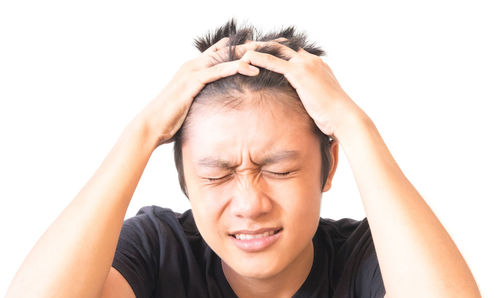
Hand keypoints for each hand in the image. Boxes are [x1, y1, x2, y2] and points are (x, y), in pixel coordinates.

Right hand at [138, 37, 280, 147]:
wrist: (151, 125)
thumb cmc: (169, 118)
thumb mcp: (190, 104)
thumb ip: (203, 99)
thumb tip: (216, 106)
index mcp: (193, 69)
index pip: (218, 52)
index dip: (238, 49)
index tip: (257, 48)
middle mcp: (192, 65)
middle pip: (224, 50)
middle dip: (247, 46)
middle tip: (269, 44)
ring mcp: (191, 72)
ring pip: (223, 57)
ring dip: (246, 54)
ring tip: (266, 52)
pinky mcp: (192, 82)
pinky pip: (217, 71)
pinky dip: (235, 68)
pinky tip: (251, 69)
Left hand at [239, 43, 369, 140]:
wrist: (344, 118)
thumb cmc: (334, 116)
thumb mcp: (319, 103)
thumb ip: (308, 98)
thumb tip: (301, 109)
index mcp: (317, 65)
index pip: (293, 52)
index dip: (276, 52)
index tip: (261, 53)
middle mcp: (311, 60)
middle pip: (282, 46)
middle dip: (264, 46)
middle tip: (246, 47)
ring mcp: (306, 64)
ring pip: (275, 50)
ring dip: (257, 49)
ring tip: (240, 51)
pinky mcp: (299, 73)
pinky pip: (273, 61)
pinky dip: (258, 59)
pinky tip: (245, 59)